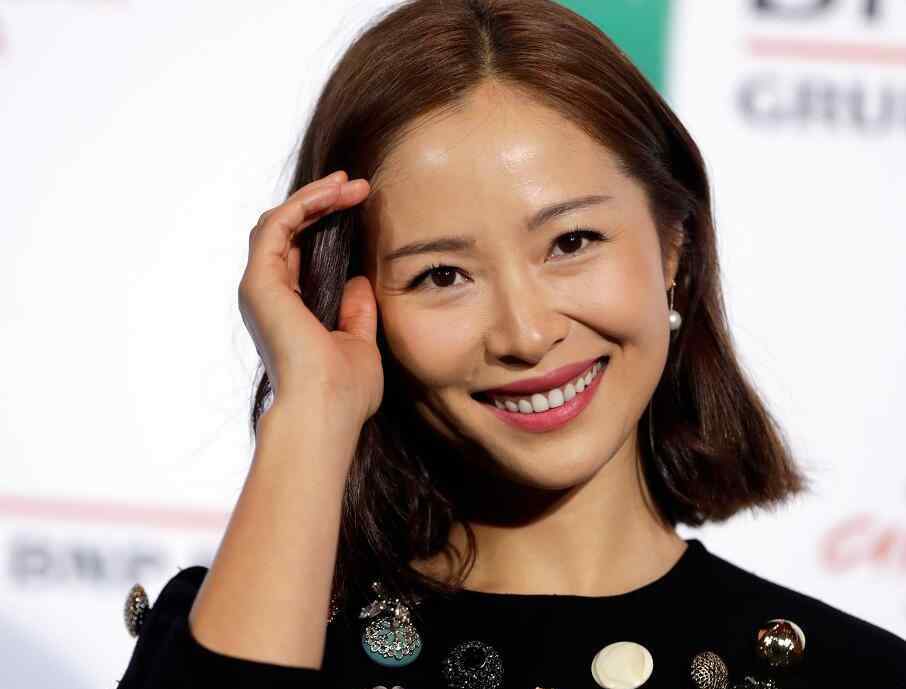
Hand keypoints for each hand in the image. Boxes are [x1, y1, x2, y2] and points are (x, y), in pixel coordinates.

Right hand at [238, 170, 381, 426]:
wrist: (326, 411)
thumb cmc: (344, 392)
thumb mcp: (359, 341)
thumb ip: (356, 310)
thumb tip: (358, 280)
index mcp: (289, 311)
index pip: (299, 253)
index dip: (325, 224)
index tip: (359, 206)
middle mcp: (269, 297)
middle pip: (287, 232)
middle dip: (322, 204)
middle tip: (357, 187)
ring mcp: (260, 288)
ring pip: (278, 223)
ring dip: (314, 198)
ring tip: (351, 185)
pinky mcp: (259, 282)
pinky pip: (277, 226)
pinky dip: (303, 204)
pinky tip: (334, 194)